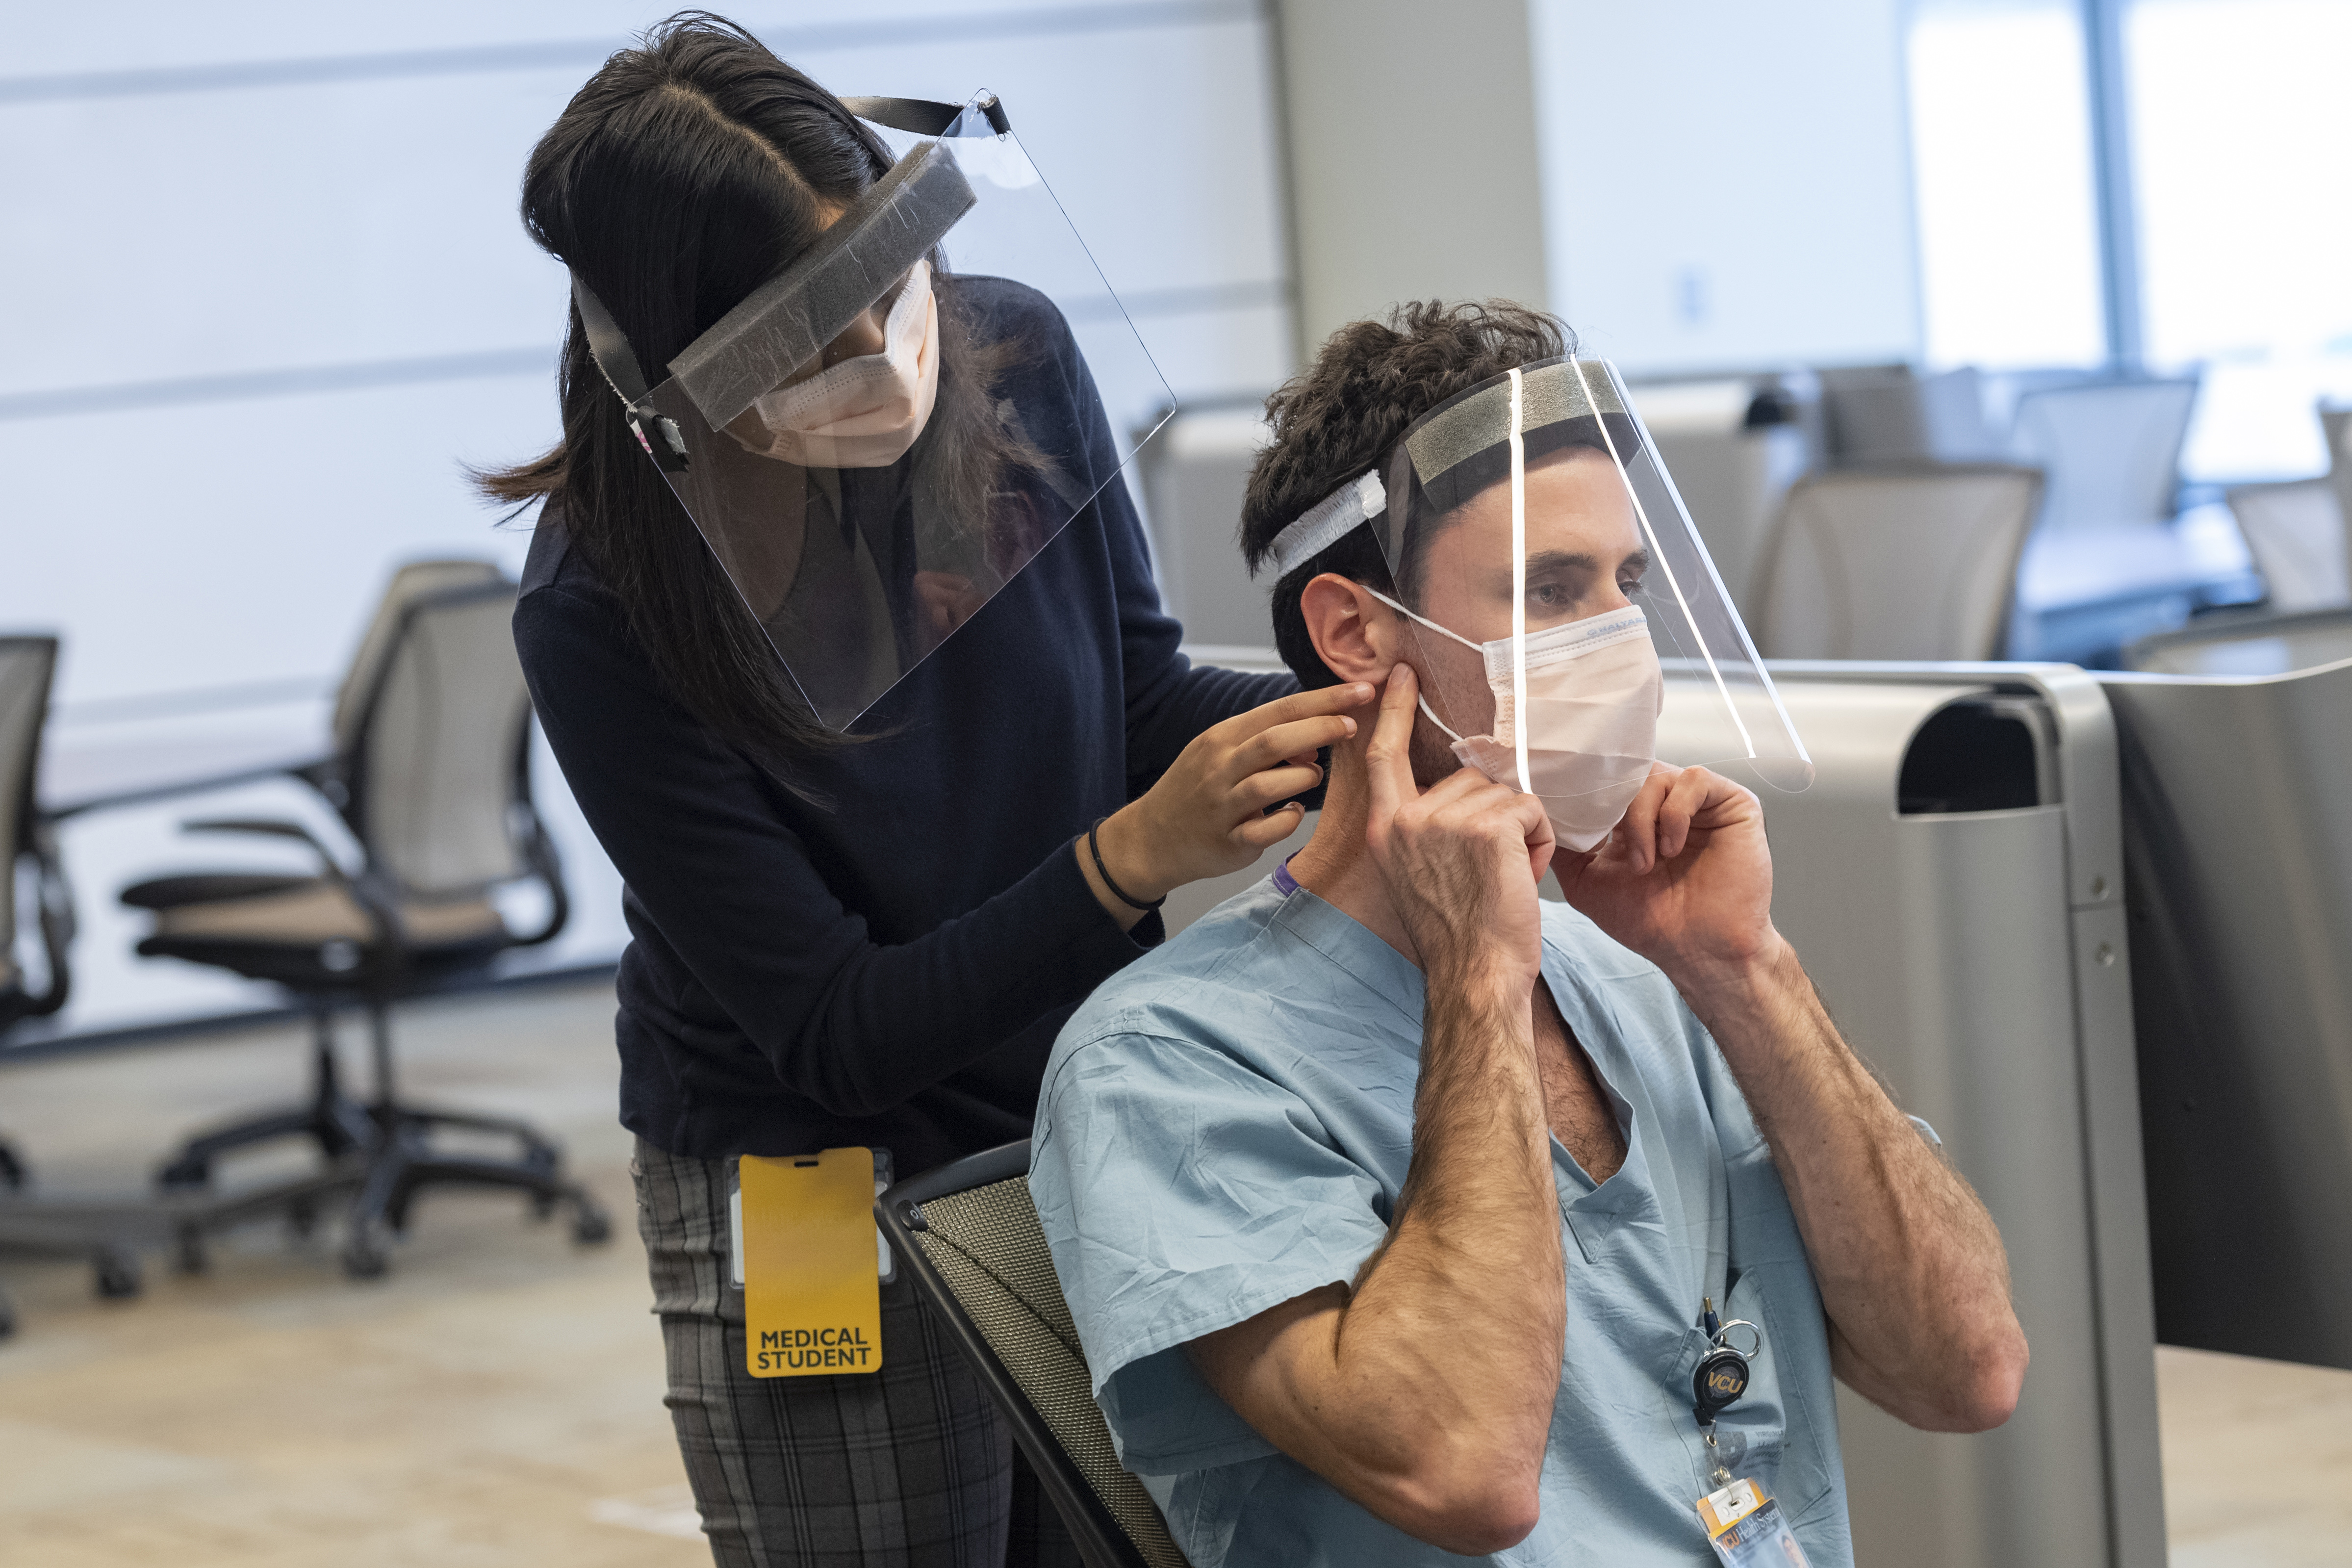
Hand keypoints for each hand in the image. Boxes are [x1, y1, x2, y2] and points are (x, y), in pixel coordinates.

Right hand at [1088, 682, 1374, 917]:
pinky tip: (1292, 813)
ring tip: (1316, 774)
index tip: (1360, 692)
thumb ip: (1265, 742)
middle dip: (1321, 729)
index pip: (1279, 710)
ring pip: (1270, 785)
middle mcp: (1219, 768)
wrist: (1151, 837)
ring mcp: (1222, 807)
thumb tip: (1316, 740)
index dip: (1323, 700)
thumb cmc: (1196, 789)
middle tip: (1352, 726)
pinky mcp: (1227, 842)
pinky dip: (1288, 820)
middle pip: (1275, 741)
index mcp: (1222, 738)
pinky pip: (1266, 831)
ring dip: (1304, 777)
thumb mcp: (1219, 753)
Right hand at [1362, 664, 1552, 985]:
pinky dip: (1538, 841)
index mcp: (1385, 829)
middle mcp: (1407, 819)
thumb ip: (1425, 828)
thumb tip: (1460, 789)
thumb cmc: (1456, 936)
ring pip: (1505, 793)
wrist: (1474, 978)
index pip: (1383, 756)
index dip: (1392, 712)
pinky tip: (1521, 876)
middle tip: (1491, 870)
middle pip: (1470, 778)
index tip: (1399, 676)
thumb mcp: (1417, 875)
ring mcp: (1445, 821)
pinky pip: (1530, 807)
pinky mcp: (1486, 828)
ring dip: (1520, 832)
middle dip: (1496, 816)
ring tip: (1505, 877)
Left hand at [1549, 763, 1780, 985]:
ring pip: (1656, 775)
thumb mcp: (1586, 881)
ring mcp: (1699, 802)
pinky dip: (1675, 813)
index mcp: (1636, 817)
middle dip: (1610, 806)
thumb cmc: (1650, 922)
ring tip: (1645, 863)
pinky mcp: (1732, 803)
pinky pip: (1695, 780)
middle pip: (1628, 774)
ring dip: (1641, 819)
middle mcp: (1667, 804)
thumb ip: (1564, 847)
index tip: (1566, 806)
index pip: (1607, 781)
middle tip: (1608, 845)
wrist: (1699, 951)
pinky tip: (1672, 848)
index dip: (1585, 789)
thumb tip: (1538, 815)